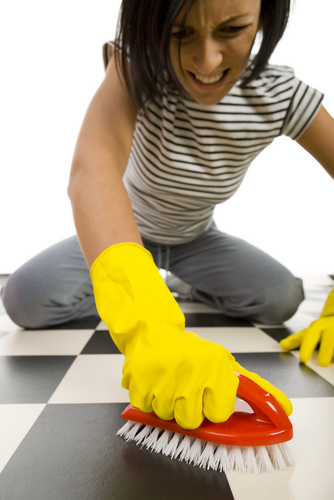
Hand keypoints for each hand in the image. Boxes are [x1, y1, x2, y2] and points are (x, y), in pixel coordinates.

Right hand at [122, 327, 292, 428]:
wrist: (153, 329)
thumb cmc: (192, 351)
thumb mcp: (226, 364)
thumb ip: (256, 388)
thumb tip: (285, 409)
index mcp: (217, 367)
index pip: (218, 415)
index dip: (211, 407)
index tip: (206, 393)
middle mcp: (192, 370)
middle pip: (190, 420)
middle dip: (187, 408)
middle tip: (184, 387)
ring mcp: (164, 376)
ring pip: (167, 416)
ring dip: (166, 403)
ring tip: (168, 381)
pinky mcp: (139, 379)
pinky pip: (145, 408)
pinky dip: (147, 398)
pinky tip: (153, 380)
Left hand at [280, 288, 333, 366]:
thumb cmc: (321, 330)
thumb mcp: (309, 332)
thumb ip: (296, 340)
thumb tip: (282, 345)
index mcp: (318, 327)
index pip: (311, 336)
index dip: (307, 348)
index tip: (303, 359)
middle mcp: (331, 328)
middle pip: (329, 339)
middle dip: (326, 351)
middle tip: (322, 364)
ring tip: (333, 363)